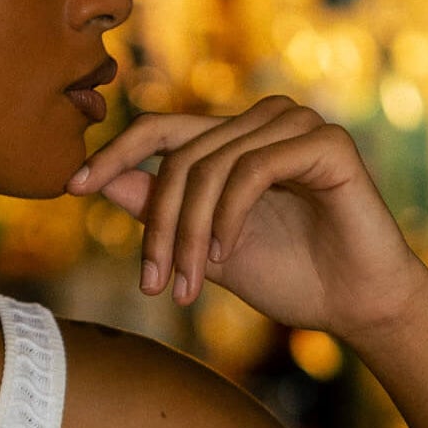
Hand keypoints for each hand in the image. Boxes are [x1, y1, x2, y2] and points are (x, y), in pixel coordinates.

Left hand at [68, 96, 427, 342]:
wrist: (355, 306)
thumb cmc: (288, 275)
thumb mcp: (202, 246)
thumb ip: (159, 210)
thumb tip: (100, 183)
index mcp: (233, 139)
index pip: (159, 131)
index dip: (112, 154)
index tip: (73, 187)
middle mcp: (263, 121)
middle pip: (179, 157)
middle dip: (158, 226)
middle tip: (152, 284)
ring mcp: (297, 125)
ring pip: (210, 165)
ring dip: (189, 232)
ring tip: (186, 284)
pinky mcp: (326, 142)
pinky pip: (252, 170)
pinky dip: (228, 216)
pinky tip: (224, 255)